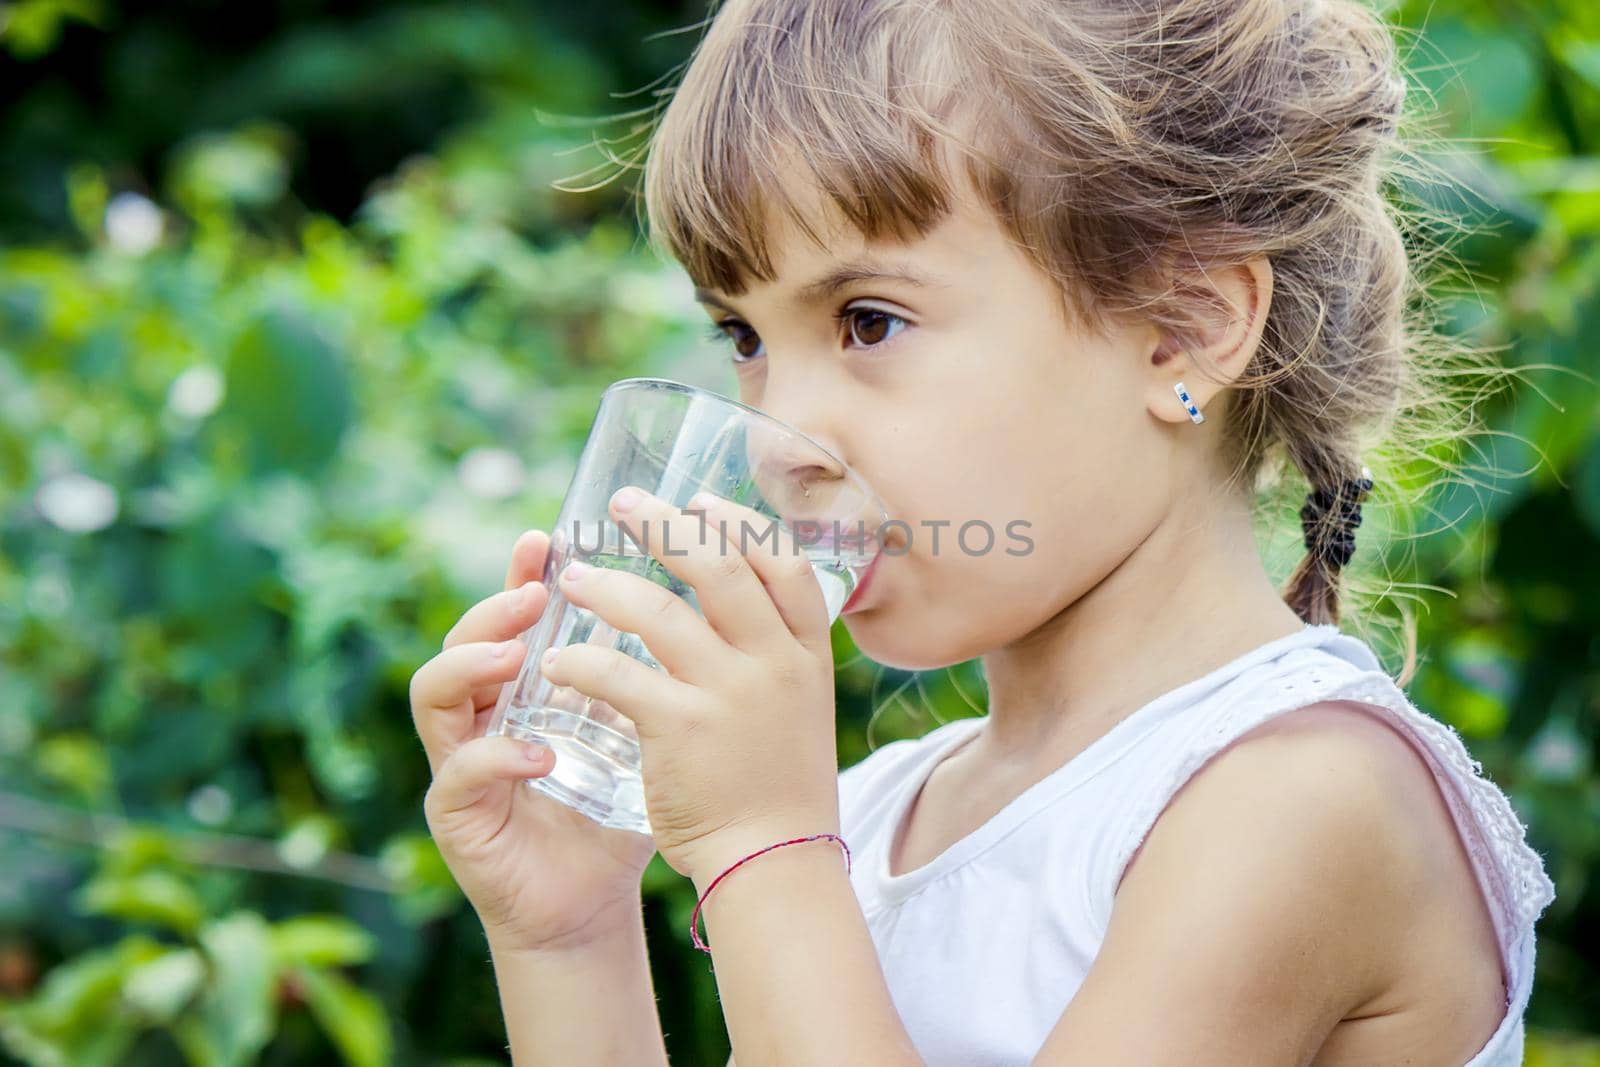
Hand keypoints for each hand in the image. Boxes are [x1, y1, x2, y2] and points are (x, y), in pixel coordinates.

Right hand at [409, 529, 656, 953]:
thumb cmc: (616, 811)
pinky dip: (497, 756)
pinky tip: (540, 754)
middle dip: (494, 608)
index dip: (522, 575)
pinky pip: (460, 772)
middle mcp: (483, 712)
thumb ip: (642, 677)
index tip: (547, 539)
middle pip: (462, 638)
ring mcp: (459, 760)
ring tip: (516, 656)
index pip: (512, 617)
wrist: (592, 901)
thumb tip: (697, 605)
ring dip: (473, 666)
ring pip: (434, 693)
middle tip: (535, 594)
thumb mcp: (635, 731)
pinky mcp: (456, 813)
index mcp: (524, 686)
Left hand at [536, 487, 843, 889]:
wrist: (775, 863)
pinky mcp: (681, 729)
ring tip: (572, 578)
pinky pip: (618, 674)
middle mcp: (775, 663)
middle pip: (720, 566)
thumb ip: (773, 654)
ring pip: (661, 611)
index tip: (700, 501)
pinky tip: (558, 660)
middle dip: (666, 525)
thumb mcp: (799, 706)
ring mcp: (731, 694)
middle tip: (624, 505)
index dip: (739, 523)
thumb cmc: (779, 787)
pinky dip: (581, 660)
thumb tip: (737, 598)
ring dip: (608, 587)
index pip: (783, 562)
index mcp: (806, 653)